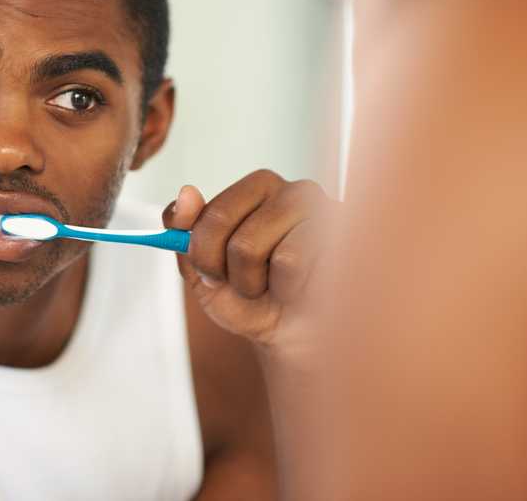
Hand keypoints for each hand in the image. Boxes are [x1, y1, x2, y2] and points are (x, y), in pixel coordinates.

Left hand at [166, 170, 335, 355]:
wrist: (296, 338)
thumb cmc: (253, 299)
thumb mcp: (202, 269)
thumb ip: (184, 229)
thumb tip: (186, 192)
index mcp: (258, 188)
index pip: (211, 213)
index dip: (203, 254)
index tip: (212, 273)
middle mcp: (293, 191)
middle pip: (228, 227)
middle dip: (227, 271)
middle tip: (247, 285)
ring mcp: (323, 212)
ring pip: (253, 248)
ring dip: (256, 283)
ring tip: (277, 287)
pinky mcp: (343, 237)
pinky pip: (290, 262)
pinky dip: (286, 288)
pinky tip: (302, 289)